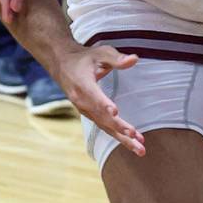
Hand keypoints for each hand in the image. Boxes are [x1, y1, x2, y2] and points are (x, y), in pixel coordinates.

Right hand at [55, 40, 144, 155]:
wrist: (62, 65)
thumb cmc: (84, 58)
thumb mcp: (100, 53)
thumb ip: (117, 58)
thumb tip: (134, 59)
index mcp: (82, 84)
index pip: (94, 96)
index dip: (104, 105)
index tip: (115, 113)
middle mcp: (82, 101)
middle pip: (101, 117)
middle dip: (119, 128)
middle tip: (135, 137)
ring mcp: (85, 110)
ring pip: (104, 126)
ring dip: (122, 138)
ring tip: (140, 149)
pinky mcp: (89, 114)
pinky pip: (104, 127)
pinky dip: (118, 135)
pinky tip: (133, 141)